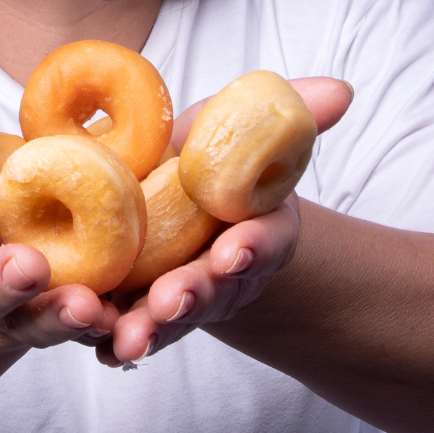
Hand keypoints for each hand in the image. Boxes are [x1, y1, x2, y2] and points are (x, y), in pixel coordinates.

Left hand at [102, 76, 353, 366]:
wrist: (160, 199)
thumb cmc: (202, 159)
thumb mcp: (235, 127)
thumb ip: (285, 114)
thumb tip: (340, 90)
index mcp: (256, 230)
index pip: (265, 242)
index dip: (253, 246)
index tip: (235, 248)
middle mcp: (221, 276)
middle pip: (214, 291)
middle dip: (194, 296)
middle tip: (172, 299)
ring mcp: (176, 299)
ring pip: (167, 321)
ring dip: (149, 329)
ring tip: (128, 336)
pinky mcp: (132, 313)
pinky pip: (120, 333)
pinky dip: (107, 339)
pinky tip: (93, 342)